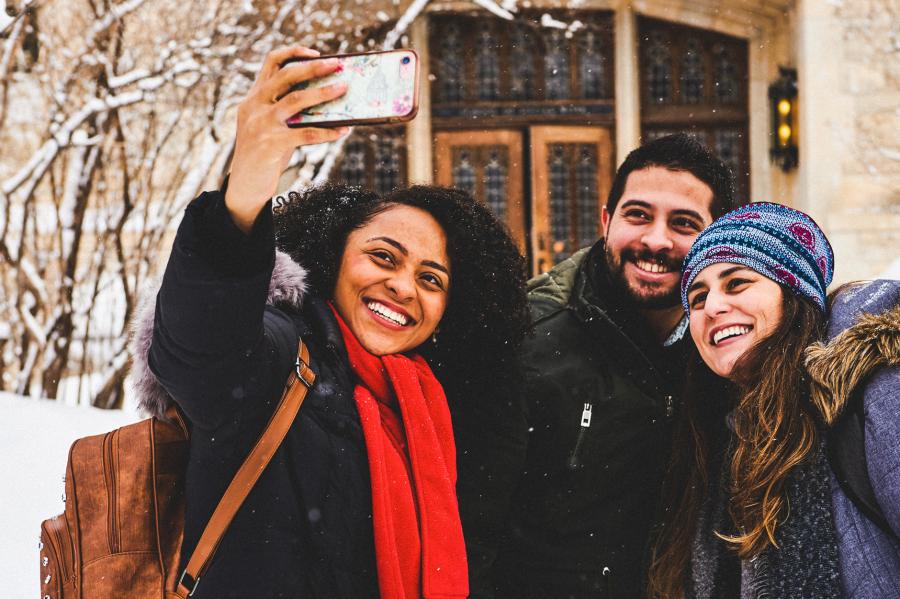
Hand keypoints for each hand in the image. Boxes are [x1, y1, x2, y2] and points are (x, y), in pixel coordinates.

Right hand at [226, 46, 348, 232]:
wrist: (244, 187)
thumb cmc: (263, 156)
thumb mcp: (270, 128)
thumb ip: (288, 113)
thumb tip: (325, 101)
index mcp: (253, 98)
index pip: (271, 63)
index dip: (293, 52)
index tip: (315, 52)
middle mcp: (254, 106)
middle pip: (286, 75)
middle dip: (313, 67)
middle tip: (336, 64)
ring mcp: (262, 124)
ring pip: (297, 100)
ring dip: (324, 93)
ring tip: (343, 89)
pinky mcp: (271, 144)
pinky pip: (306, 133)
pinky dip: (328, 131)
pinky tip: (343, 131)